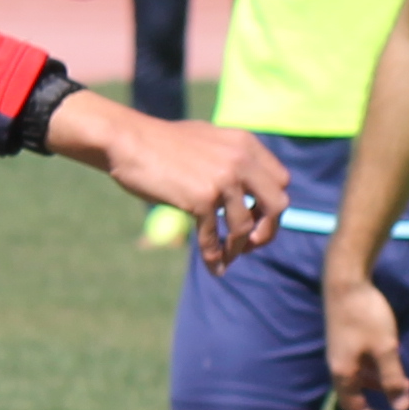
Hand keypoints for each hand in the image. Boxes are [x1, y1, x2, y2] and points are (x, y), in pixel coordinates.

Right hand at [43, 95, 283, 269]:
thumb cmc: (161, 143)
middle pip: (278, 205)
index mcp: (246, 144)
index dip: (272, 205)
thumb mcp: (208, 141)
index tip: (257, 219)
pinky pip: (214, 237)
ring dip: (237, 249)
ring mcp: (223, 179)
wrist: (127, 141)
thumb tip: (249, 191)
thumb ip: (233, 159)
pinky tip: (213, 268)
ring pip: (246, 227)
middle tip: (252, 244)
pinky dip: (214, 257)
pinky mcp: (201, 198)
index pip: (281, 181)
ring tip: (227, 258)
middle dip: (268, 230)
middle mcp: (241, 160)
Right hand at [324, 263, 408, 409]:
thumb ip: (393, 379)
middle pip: (354, 395)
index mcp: (343, 373)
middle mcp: (337, 366)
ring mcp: (340, 352)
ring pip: (358, 379)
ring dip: (377, 387)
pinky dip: (374, 371)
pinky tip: (390, 364)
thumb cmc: (365, 316)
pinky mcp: (345, 339)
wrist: (345, 281)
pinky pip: (359, 365)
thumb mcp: (386, 349)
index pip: (354, 407)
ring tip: (400, 387)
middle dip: (374, 407)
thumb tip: (402, 407)